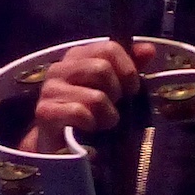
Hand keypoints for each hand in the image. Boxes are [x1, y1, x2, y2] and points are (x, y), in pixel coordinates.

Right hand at [19, 39, 155, 153]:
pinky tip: (88, 129)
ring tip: (102, 122)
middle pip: (102, 69)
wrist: (60, 146)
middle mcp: (60, 68)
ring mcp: (50, 89)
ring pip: (95, 96)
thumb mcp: (113, 88)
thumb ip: (129, 67)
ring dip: (107, 115)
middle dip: (116, 93)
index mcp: (77, 56)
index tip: (131, 88)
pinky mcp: (45, 111)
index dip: (127, 69)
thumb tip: (149, 50)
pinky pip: (79, 113)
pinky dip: (91, 124)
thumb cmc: (90, 113)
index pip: (109, 48)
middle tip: (114, 107)